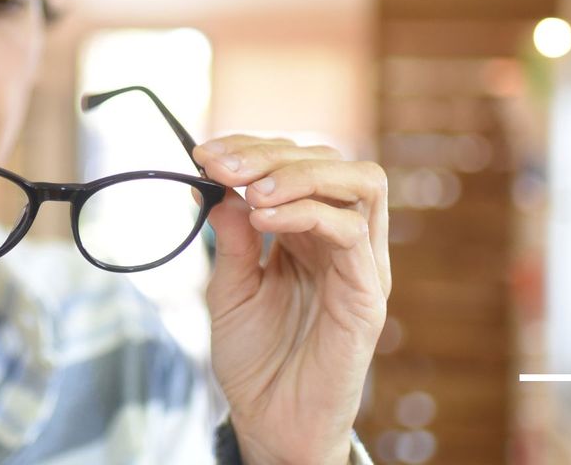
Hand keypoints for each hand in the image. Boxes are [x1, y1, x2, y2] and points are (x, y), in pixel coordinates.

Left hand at [194, 136, 390, 464]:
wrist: (269, 422)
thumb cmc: (255, 359)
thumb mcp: (229, 288)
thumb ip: (229, 238)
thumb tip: (214, 184)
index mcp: (308, 232)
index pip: (295, 164)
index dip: (251, 149)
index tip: (203, 153)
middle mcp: (341, 240)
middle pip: (329, 160)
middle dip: (269, 154)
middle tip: (220, 164)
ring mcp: (360, 265)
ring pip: (358, 182)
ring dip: (298, 173)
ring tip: (250, 189)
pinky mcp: (367, 295)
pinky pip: (352, 233)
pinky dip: (307, 214)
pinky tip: (262, 221)